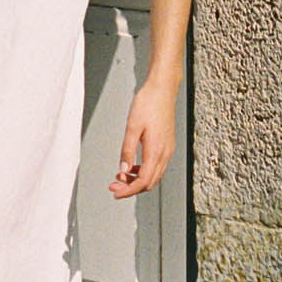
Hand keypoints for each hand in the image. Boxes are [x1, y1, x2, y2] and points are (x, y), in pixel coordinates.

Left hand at [109, 78, 176, 197]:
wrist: (162, 89)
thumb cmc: (148, 103)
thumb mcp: (132, 127)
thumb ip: (127, 150)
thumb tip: (123, 169)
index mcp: (156, 150)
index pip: (143, 181)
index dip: (128, 190)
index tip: (115, 192)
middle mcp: (165, 153)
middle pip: (149, 182)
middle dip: (131, 187)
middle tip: (113, 185)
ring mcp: (167, 149)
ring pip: (153, 176)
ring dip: (137, 180)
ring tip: (120, 175)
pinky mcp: (166, 145)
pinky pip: (156, 166)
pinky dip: (143, 171)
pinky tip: (131, 166)